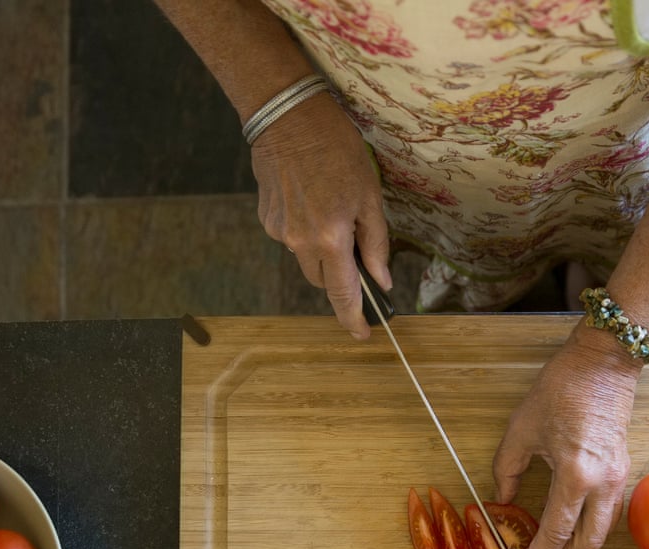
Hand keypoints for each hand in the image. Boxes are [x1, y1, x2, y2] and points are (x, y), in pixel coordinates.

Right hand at [251, 92, 390, 337]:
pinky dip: (306, 232)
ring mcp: (279, 232)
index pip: (343, 295)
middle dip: (342, 275)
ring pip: (307, 261)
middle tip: (356, 247)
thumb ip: (376, 244)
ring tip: (332, 211)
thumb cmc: (335, 149)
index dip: (354, 319)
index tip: (363, 334)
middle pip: (324, 281)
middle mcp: (300, 243)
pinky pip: (292, 239)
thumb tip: (382, 281)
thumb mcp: (369, 196)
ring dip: (323, 251)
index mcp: (330, 240)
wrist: (285, 114)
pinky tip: (312, 201)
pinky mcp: (266, 219)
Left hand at [493, 324, 641, 548]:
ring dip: (579, 546)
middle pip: (587, 543)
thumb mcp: (521, 430)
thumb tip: (503, 499)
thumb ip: (506, 470)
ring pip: (603, 531)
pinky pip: (610, 512)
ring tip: (554, 548)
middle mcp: (602, 483)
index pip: (556, 532)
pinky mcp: (623, 470)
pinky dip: (591, 526)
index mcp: (575, 475)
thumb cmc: (563, 389)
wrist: (603, 363)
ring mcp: (618, 478)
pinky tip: (573, 524)